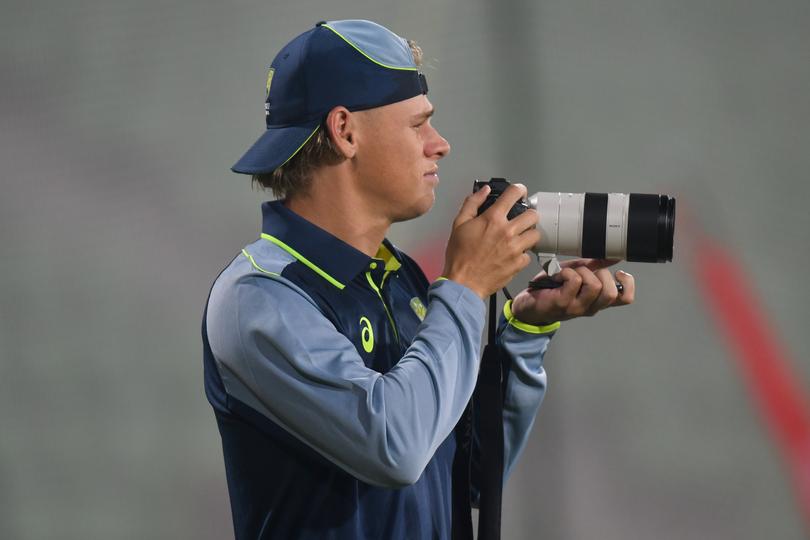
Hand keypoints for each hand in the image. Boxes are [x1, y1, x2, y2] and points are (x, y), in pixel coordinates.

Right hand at [443, 184, 540, 298]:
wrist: (463, 282)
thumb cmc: (459, 254)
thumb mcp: (459, 224)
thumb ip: (472, 203)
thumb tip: (484, 190)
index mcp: (493, 218)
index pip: (514, 193)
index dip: (519, 190)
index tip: (520, 192)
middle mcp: (507, 231)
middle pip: (533, 215)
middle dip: (528, 214)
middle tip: (522, 219)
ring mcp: (515, 248)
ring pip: (535, 234)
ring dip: (529, 234)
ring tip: (521, 237)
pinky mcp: (519, 263)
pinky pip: (529, 254)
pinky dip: (523, 254)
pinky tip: (514, 255)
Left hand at [510, 259, 634, 324]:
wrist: (527, 306)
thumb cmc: (552, 289)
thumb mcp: (576, 274)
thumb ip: (594, 266)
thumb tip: (615, 257)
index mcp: (597, 301)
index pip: (625, 299)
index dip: (628, 284)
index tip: (618, 273)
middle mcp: (590, 307)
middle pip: (611, 293)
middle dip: (600, 274)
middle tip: (584, 272)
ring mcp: (576, 308)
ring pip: (594, 286)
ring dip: (582, 272)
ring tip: (568, 274)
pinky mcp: (562, 303)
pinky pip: (574, 280)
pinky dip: (566, 272)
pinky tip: (557, 275)